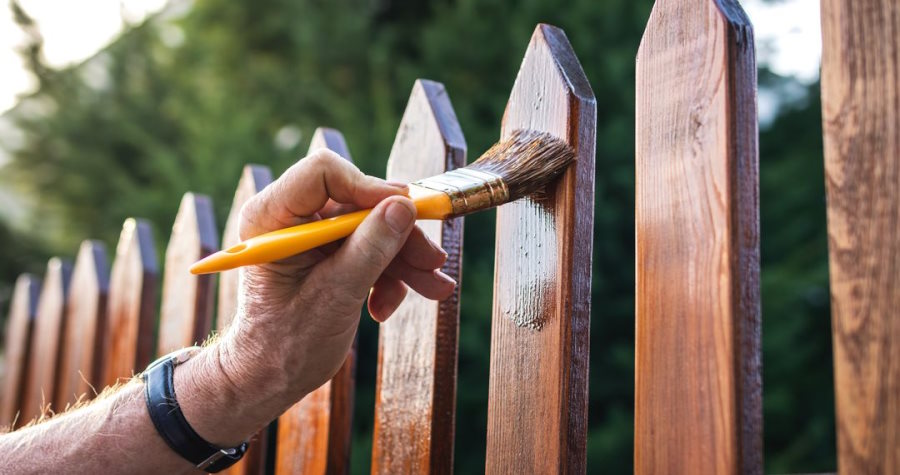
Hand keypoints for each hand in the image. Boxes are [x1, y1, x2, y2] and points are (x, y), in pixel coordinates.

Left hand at [193, 149, 455, 441]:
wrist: (271, 378)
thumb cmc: (286, 343)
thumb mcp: (335, 296)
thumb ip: (370, 249)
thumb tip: (404, 206)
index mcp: (272, 217)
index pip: (324, 173)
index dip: (369, 188)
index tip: (407, 211)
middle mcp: (290, 218)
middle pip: (358, 203)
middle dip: (398, 235)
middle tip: (433, 261)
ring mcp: (310, 235)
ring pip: (371, 227)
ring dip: (403, 259)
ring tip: (434, 289)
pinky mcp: (327, 252)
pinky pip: (369, 248)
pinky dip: (387, 275)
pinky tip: (387, 306)